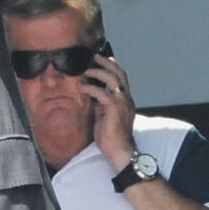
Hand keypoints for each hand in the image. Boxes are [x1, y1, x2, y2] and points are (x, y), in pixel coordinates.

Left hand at [80, 53, 137, 171]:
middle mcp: (126, 99)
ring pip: (113, 79)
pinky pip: (103, 94)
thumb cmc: (111, 136)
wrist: (119, 152)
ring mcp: (122, 104)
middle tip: (94, 56)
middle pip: (119, 73)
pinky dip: (91, 88)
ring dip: (98, 72)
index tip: (100, 59)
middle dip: (106, 62)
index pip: (121, 77)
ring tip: (86, 71)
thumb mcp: (105, 114)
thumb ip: (101, 102)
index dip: (112, 66)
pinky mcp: (115, 110)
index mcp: (125, 100)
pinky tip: (82, 87)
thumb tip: (91, 91)